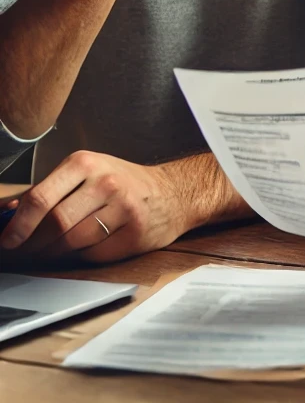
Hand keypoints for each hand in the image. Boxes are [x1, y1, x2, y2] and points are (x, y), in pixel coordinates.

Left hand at [0, 151, 188, 262]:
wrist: (172, 192)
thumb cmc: (123, 183)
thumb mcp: (85, 173)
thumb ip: (46, 191)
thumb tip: (6, 214)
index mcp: (86, 163)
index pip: (40, 198)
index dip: (17, 226)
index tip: (6, 241)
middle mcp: (106, 182)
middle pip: (54, 224)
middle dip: (32, 245)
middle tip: (23, 252)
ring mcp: (123, 208)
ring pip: (71, 243)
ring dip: (53, 254)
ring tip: (49, 251)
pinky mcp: (134, 233)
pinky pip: (93, 255)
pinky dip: (81, 257)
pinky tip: (83, 248)